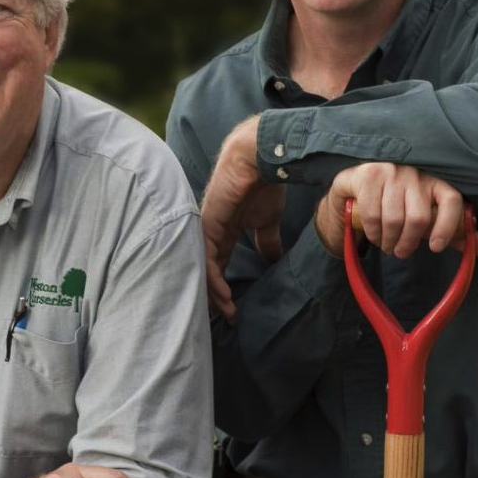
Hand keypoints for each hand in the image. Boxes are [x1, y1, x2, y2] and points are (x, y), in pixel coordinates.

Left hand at [200, 116, 284, 321]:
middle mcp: (211, 233)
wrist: (261, 158)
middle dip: (212, 297)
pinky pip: (207, 260)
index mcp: (224, 232)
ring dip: (214, 294)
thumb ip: (267, 241)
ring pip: (202, 269)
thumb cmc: (264, 184)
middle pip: (204, 272)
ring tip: (227, 312)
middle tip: (225, 319)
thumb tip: (274, 260)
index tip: (234, 311)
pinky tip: (223, 295)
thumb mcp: (267, 221)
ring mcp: (207, 229)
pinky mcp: (208, 225)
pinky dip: (213, 280)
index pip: (218, 266)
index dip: (223, 289)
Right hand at [313, 162, 477, 258]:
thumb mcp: (427, 216)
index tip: (436, 248)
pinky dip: (373, 233)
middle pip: (420, 217)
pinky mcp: (369, 175)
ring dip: (389, 241)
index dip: (448, 227)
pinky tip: (374, 235)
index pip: (452, 200)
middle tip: (401, 252)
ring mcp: (391, 171)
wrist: (356, 184)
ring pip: (395, 219)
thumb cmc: (398, 202)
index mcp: (436, 180)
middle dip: (408, 243)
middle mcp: (416, 172)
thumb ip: (454, 231)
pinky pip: (373, 215)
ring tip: (387, 245)